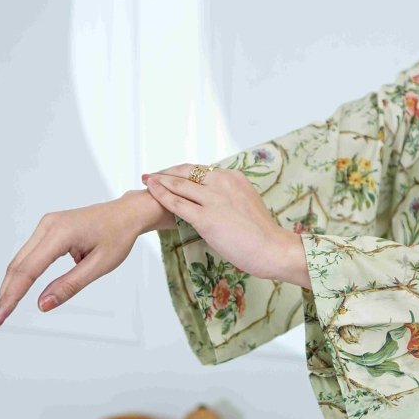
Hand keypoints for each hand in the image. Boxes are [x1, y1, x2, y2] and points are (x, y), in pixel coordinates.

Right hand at [0, 190, 174, 329]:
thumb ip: (70, 285)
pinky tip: (13, 292)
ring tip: (0, 311)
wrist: (126, 214)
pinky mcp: (48, 230)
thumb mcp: (99, 266)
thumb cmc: (118, 236)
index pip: (28, 270)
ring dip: (9, 287)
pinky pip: (28, 255)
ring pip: (19, 261)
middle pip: (17, 266)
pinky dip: (19, 275)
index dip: (11, 296)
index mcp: (61, 233)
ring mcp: (46, 226)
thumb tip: (43, 304)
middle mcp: (48, 225)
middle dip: (4, 295)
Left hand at [142, 164, 310, 287]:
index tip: (170, 173)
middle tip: (152, 174)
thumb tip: (219, 204)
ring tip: (146, 180)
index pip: (201, 170)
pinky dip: (161, 195)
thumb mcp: (247, 205)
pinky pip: (177, 203)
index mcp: (233, 177)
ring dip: (159, 181)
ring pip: (179, 185)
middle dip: (166, 172)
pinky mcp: (206, 218)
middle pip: (186, 172)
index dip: (182, 171)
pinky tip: (150, 191)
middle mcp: (222, 182)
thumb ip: (231, 199)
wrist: (272, 248)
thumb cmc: (262, 234)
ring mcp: (213, 199)